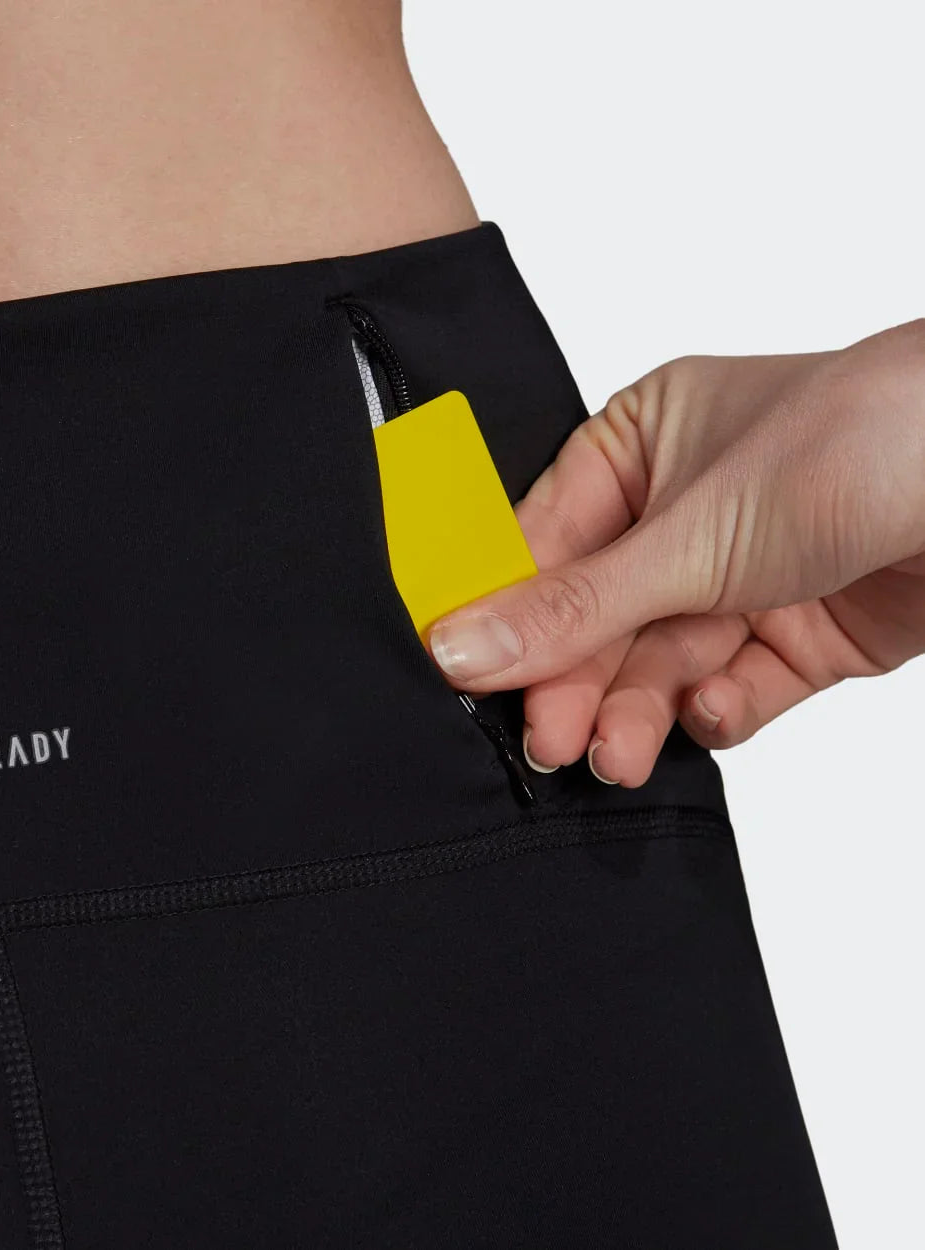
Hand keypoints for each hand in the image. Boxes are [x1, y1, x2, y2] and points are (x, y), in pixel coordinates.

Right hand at [426, 318, 924, 786]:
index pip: (543, 539)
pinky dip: (719, 705)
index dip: (505, 609)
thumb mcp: (688, 537)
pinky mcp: (798, 632)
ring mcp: (743, 573)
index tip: (468, 670)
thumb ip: (571, 608)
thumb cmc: (860, 443)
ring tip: (617, 754)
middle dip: (578, 678)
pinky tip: (712, 712)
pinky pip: (732, 683)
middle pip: (600, 613)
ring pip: (661, 657)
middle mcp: (685, 509)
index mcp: (640, 445)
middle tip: (551, 736)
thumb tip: (458, 644)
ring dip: (639, 707)